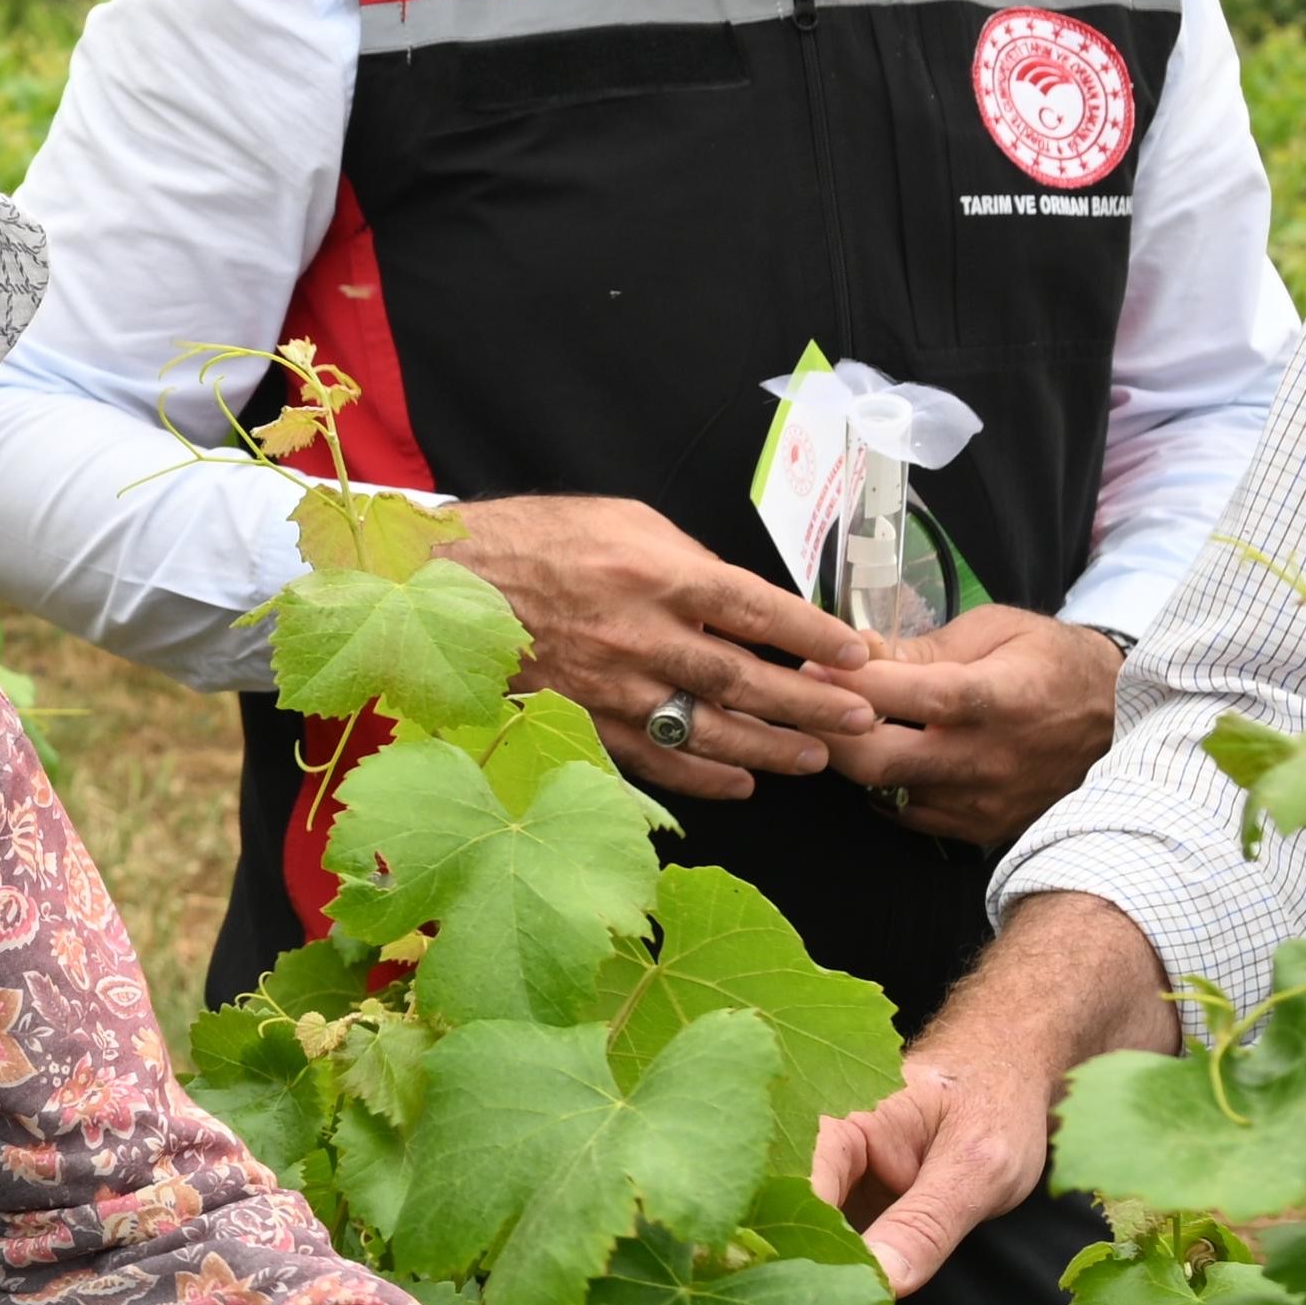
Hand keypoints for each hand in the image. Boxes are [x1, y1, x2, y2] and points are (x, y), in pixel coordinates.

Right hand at [444, 495, 879, 803]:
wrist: (445, 584)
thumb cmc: (537, 540)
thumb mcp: (624, 521)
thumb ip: (687, 561)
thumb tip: (738, 603)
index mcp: (656, 574)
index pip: (755, 609)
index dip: (811, 634)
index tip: (855, 654)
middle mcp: (639, 635)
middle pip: (743, 678)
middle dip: (810, 702)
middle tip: (860, 717)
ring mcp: (608, 686)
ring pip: (705, 728)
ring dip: (769, 748)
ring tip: (816, 757)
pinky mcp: (581, 721)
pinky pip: (652, 761)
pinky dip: (701, 779)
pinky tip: (741, 784)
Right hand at [814, 891, 1175, 1297]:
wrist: (1021, 1079)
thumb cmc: (999, 1100)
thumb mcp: (978, 1164)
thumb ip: (926, 1222)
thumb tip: (876, 1287)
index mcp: (824, 1125)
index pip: (789, 1200)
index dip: (794, 1261)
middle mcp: (814, 1163)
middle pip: (790, 1239)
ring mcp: (835, 1200)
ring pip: (817, 1263)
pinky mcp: (857, 1227)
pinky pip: (848, 1272)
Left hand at [826, 606, 1121, 846]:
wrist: (1117, 719)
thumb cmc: (1050, 662)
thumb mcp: (994, 631)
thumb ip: (922, 647)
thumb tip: (853, 653)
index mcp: (998, 697)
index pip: (911, 695)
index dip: (852, 685)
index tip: (812, 666)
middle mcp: (991, 758)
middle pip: (881, 761)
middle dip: (828, 734)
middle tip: (804, 706)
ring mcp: (987, 800)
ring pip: (887, 791)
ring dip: (854, 760)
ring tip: (842, 726)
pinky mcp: (985, 828)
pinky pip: (910, 814)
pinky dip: (885, 787)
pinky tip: (886, 755)